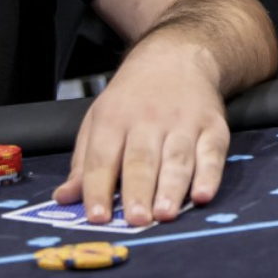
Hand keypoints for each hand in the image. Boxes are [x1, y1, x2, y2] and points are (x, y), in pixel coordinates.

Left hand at [55, 38, 230, 227]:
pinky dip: (209, 176)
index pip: (102, 158)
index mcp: (114, 120)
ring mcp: (184, 123)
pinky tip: (203, 195)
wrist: (176, 57)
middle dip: (138, 191)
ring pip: (177, 159)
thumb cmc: (132, 98)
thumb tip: (64, 198)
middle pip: (141, 160)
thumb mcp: (99, 120)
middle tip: (136, 221)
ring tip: (165, 214)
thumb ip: (84, 163)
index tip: (97, 216)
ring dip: (171, 188)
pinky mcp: (213, 127)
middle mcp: (148, 120)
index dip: (98, 188)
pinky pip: (212, 154)